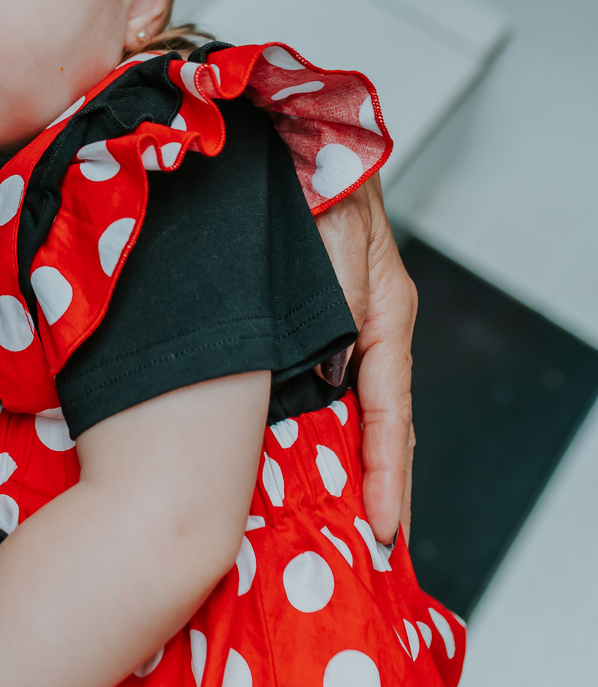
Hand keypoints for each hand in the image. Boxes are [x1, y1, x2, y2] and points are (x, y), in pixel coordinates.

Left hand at [315, 178, 415, 544]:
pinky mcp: (319, 314)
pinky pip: (327, 383)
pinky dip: (324, 423)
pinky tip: (307, 451)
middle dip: (378, 485)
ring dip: (349, 461)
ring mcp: (347, 322)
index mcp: (384, 318)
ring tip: (344, 520)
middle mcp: (370, 326)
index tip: (381, 530)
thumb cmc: (317, 185)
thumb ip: (335, 319)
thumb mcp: (331, 257)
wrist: (297, 138)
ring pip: (353, 407)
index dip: (385, 476)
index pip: (390, 416)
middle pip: (379, 423)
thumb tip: (333, 383)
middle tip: (371, 548)